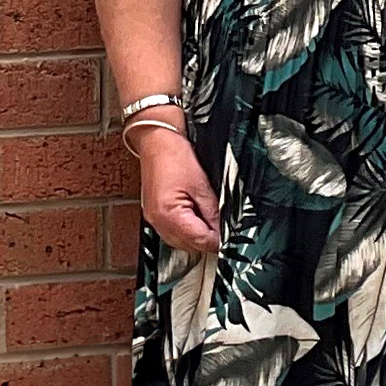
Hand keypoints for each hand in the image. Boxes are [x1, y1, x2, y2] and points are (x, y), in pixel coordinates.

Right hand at [135, 124, 219, 253]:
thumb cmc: (174, 155)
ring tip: (209, 218)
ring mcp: (154, 219)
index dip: (218, 241)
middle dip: (208, 239)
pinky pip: (173, 233)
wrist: (156, 139)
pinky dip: (186, 229)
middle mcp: (158, 222)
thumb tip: (224, 231)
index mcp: (169, 215)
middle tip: (223, 226)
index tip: (231, 236)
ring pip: (181, 242)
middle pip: (190, 246)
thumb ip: (214, 213)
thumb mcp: (202, 185)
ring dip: (197, 236)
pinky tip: (195, 216)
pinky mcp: (154, 215)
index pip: (200, 241)